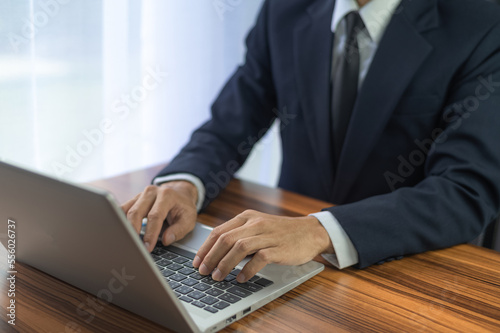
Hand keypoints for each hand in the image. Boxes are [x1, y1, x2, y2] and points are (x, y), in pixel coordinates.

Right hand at [121, 181, 197, 251]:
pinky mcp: (133, 199)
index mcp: (167, 195)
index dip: (150, 233)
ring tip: (126, 242)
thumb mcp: (189, 219)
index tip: (147, 248)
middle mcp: (151, 192)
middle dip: (133, 232)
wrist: (179, 193)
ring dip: (124, 227)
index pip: (155, 216)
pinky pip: (122, 210)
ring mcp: (140, 194)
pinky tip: (121, 233)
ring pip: (125, 211)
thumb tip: (166, 240)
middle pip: (136, 212)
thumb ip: (179, 230)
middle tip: (134, 248)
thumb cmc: (184, 208)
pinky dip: (120, 222)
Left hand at [192, 210, 333, 282]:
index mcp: (247, 217)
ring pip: (239, 247)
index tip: (197, 261)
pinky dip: (247, 270)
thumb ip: (239, 235)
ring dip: (225, 264)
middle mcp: (255, 223)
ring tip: (218, 277)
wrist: (310, 232)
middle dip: (211, 257)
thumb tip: (215, 253)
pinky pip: (259, 258)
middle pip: (225, 239)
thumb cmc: (281, 232)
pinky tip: (240, 278)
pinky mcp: (278, 247)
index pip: (219, 231)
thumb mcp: (257, 227)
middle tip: (203, 271)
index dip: (205, 247)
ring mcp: (267, 235)